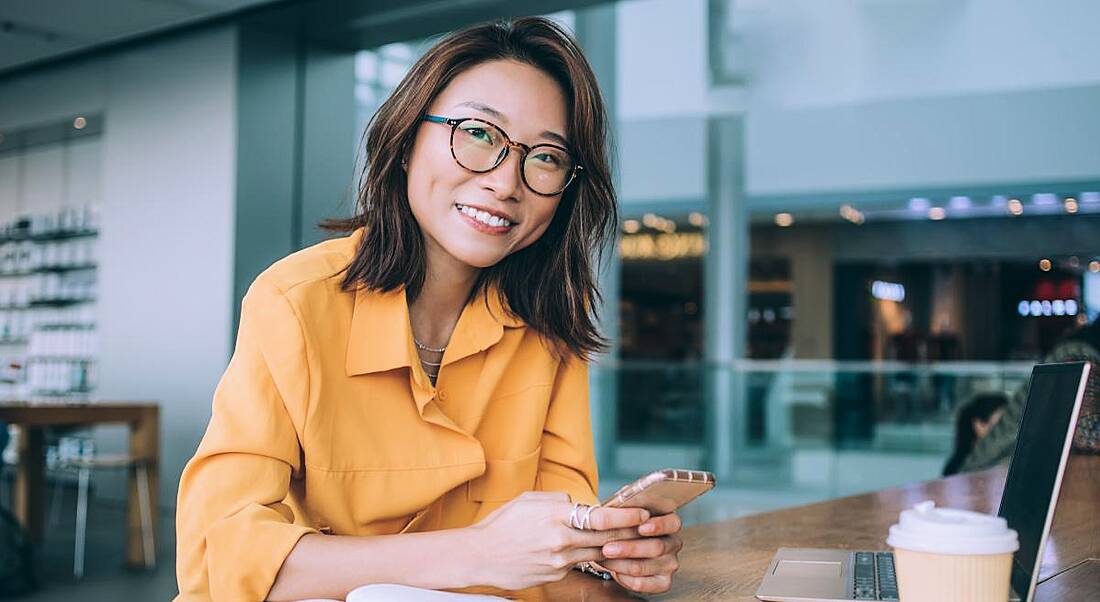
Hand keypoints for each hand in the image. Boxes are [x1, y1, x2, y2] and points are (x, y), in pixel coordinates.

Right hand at [463, 491, 649, 590]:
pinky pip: (577, 564)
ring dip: (612, 547)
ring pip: (595, 552)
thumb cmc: (502, 524)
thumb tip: (579, 504)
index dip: (626, 516)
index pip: (601, 517)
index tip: (642, 513)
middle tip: (647, 528)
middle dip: (629, 533)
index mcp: (556, 516)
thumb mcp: (529, 501)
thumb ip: (558, 501)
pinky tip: (586, 552)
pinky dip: (584, 556)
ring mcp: (559, 561)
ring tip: (627, 540)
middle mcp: (561, 540)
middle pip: (606, 538)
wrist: (479, 555)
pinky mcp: (555, 575)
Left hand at [596, 511, 682, 594]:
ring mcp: (670, 563)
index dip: (658, 526)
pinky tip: (614, 571)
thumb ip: (626, 507)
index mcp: (669, 522)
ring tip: (604, 558)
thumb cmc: (622, 525)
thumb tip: (620, 508)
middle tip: (608, 548)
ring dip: (621, 564)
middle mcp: (673, 543)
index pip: (672, 523)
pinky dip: (625, 578)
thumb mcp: (624, 510)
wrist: (615, 545)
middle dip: (630, 548)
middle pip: (657, 547)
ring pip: (645, 566)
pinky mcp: (662, 582)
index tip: (641, 528)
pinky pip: (642, 583)